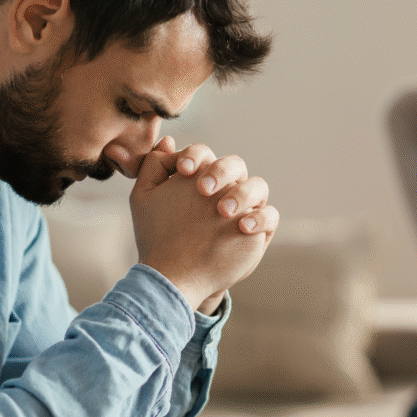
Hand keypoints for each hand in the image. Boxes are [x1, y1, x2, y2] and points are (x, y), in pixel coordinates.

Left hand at [130, 139, 277, 312]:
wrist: (173, 275)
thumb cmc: (159, 235)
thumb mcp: (145, 200)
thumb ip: (153, 167)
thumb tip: (167, 141)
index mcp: (200, 176)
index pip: (204, 154)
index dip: (195, 155)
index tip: (183, 170)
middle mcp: (225, 187)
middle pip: (234, 164)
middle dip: (220, 171)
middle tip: (204, 190)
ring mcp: (243, 208)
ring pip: (258, 185)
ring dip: (242, 193)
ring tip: (222, 211)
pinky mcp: (258, 230)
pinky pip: (271, 215)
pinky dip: (260, 217)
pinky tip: (242, 227)